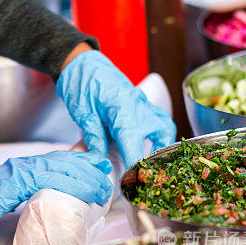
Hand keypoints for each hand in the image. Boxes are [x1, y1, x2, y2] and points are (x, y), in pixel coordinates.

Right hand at [0, 150, 112, 227]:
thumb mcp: (13, 192)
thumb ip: (30, 190)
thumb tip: (48, 200)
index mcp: (29, 164)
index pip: (63, 158)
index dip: (85, 161)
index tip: (102, 166)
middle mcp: (30, 162)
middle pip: (69, 161)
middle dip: (92, 170)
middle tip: (108, 180)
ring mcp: (26, 169)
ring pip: (66, 168)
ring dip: (89, 179)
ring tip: (103, 191)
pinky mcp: (23, 180)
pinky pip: (55, 180)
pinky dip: (75, 186)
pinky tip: (87, 192)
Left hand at [57, 49, 175, 167]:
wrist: (81, 61)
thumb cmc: (80, 83)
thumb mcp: (82, 114)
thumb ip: (94, 138)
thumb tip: (100, 161)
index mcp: (123, 110)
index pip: (134, 146)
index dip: (133, 167)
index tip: (130, 183)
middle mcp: (139, 106)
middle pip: (158, 137)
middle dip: (152, 159)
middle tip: (141, 175)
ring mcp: (142, 102)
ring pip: (164, 126)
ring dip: (162, 144)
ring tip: (150, 161)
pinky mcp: (141, 101)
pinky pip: (159, 118)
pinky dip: (159, 132)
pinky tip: (150, 143)